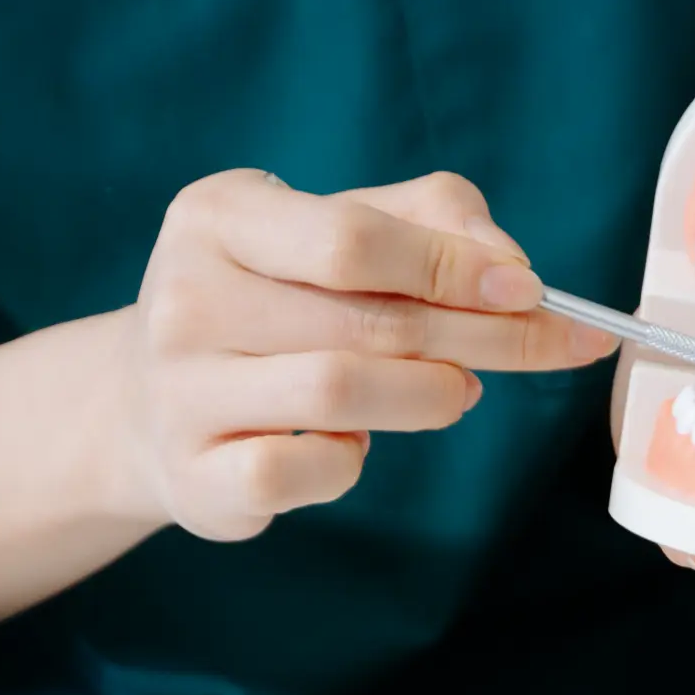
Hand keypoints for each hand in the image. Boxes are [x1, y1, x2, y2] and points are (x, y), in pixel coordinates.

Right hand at [118, 169, 614, 542]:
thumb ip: (427, 220)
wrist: (147, 403)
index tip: (531, 290)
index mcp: (218, 217)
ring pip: (345, 394)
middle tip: (547, 345)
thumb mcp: (330, 230)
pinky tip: (352, 441)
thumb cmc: (271, 304)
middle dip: (482, 335)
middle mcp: (186, 298)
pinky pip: (312, 470)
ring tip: (456, 391)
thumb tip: (510, 267)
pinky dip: (355, 460)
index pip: (354, 239)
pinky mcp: (196, 477)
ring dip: (433, 396)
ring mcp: (181, 392)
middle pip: (369, 321)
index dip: (456, 266)